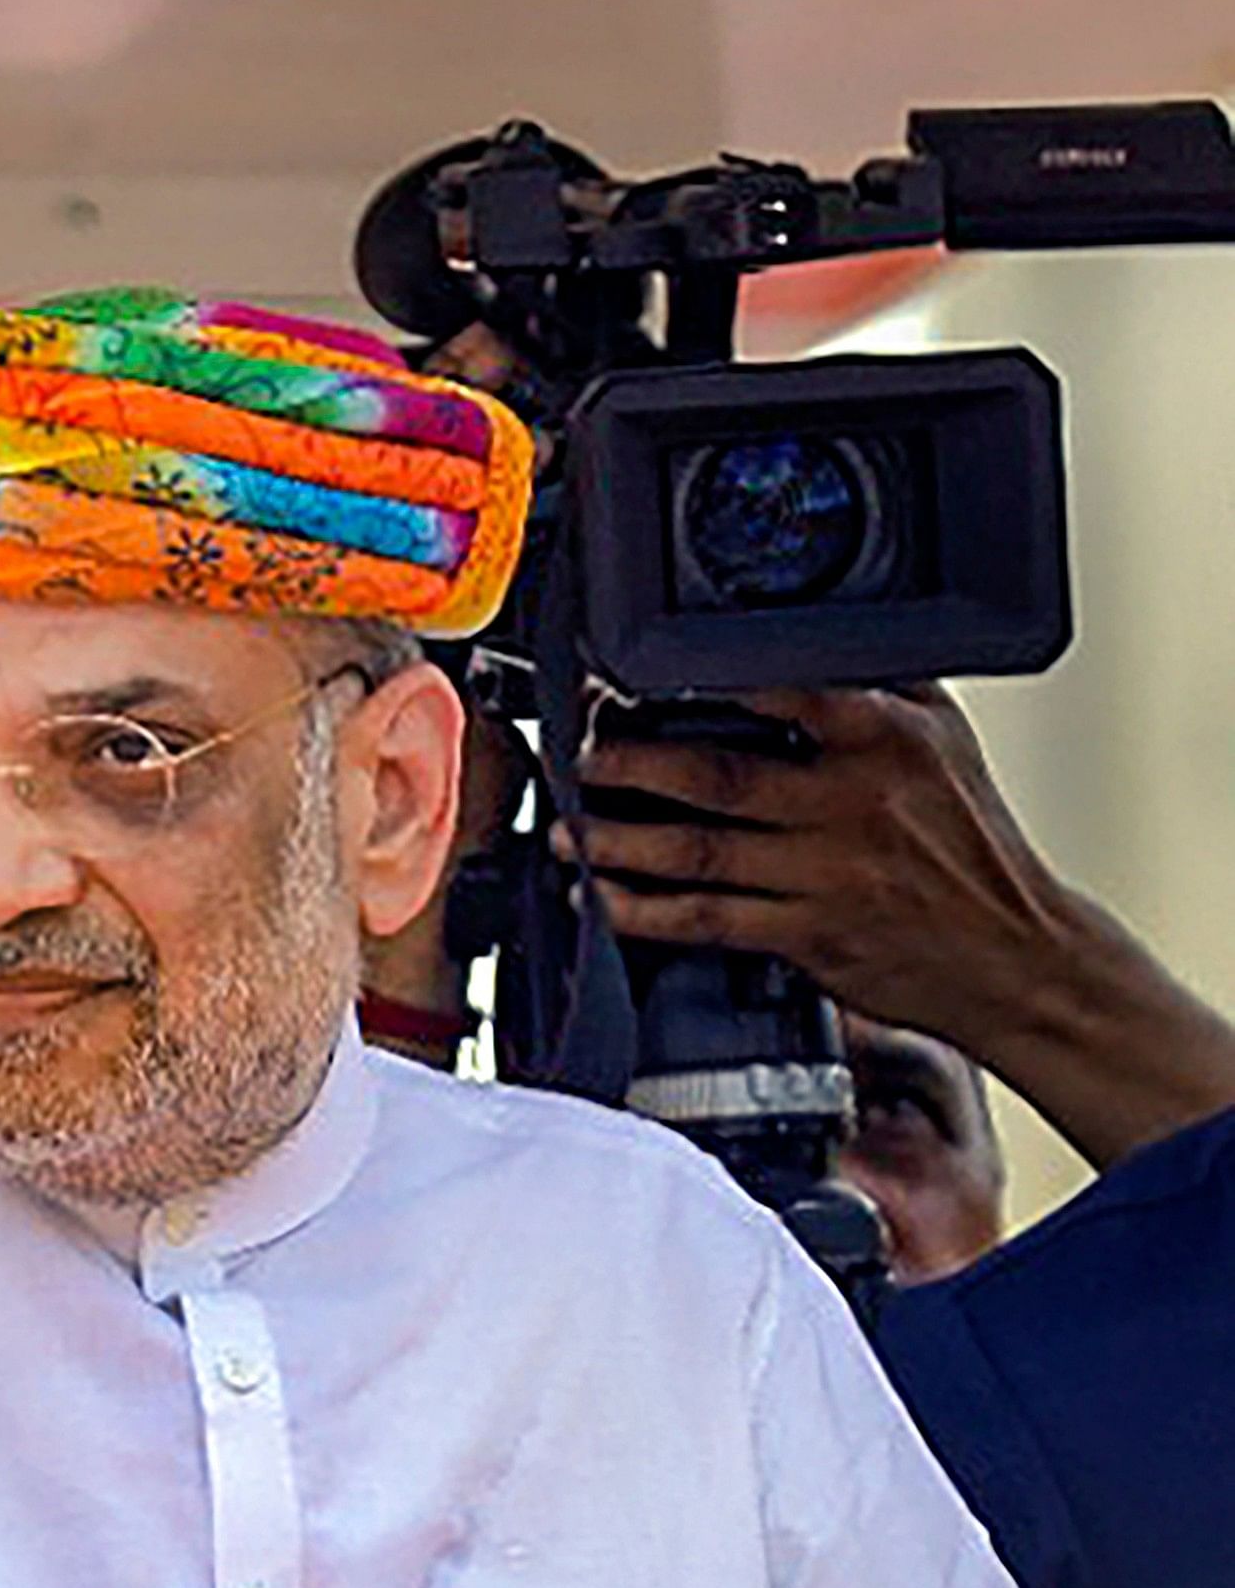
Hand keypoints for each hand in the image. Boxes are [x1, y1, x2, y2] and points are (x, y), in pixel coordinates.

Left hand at [561, 685, 1234, 1168]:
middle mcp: (853, 803)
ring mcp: (826, 873)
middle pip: (717, 775)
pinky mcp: (808, 935)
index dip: (698, 680)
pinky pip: (705, 918)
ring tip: (568, 824)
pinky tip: (601, 895)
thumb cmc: (975, 843)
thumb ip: (882, 682)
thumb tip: (810, 630)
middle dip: (630, 762)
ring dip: (618, 838)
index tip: (631, 676)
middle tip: (581, 752)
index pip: (784, 689)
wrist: (1017, 956)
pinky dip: (642, 909)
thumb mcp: (947, 740)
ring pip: (698, 851)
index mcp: (887, 739)